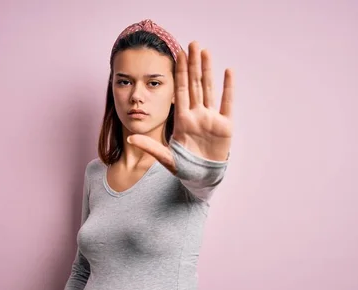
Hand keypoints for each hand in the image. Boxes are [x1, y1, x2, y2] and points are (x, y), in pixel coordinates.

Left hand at [127, 41, 232, 172]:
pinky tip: (228, 71)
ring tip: (206, 51)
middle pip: (195, 84)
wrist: (202, 179)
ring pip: (209, 88)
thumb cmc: (185, 168)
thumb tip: (129, 140)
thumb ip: (150, 147)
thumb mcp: (166, 158)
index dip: (180, 72)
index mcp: (182, 120)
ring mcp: (211, 119)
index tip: (177, 55)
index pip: (180, 90)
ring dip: (207, 70)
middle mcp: (196, 115)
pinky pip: (226, 103)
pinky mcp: (225, 125)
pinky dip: (228, 88)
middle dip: (193, 64)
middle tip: (192, 43)